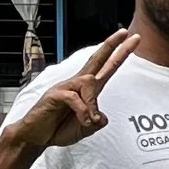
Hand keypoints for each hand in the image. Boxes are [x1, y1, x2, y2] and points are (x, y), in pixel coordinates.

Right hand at [11, 26, 136, 153]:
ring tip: (90, 121)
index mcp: (87, 89)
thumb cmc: (59, 128)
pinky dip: (82, 111)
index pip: (106, 67)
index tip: (133, 39)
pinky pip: (73, 97)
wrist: (35, 137)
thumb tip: (101, 117)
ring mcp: (65, 87)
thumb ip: (97, 123)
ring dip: (92, 104)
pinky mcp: (54, 94)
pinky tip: (83, 120)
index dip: (120, 54)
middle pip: (96, 59)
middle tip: (126, 32)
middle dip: (111, 45)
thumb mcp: (86, 129)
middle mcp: (77, 84)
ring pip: (88, 82)